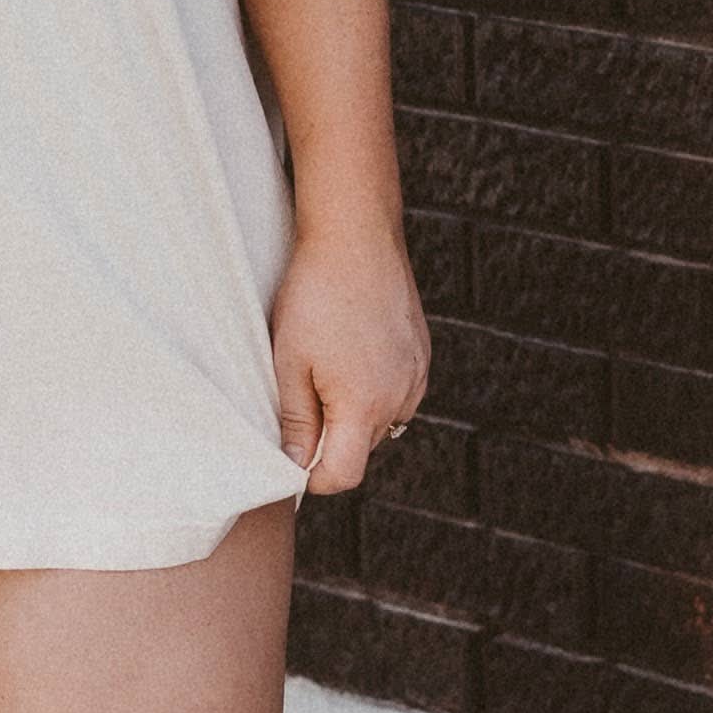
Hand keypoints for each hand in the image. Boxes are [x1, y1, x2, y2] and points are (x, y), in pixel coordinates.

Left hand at [269, 223, 428, 495]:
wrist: (356, 236)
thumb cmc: (315, 295)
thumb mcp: (290, 362)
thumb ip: (295, 422)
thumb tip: (294, 467)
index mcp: (365, 407)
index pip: (343, 475)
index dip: (312, 476)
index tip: (291, 456)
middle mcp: (401, 398)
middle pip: (361, 449)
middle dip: (329, 438)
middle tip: (300, 393)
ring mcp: (417, 377)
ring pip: (379, 421)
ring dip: (352, 411)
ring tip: (325, 365)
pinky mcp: (422, 356)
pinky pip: (396, 392)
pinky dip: (372, 387)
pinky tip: (349, 351)